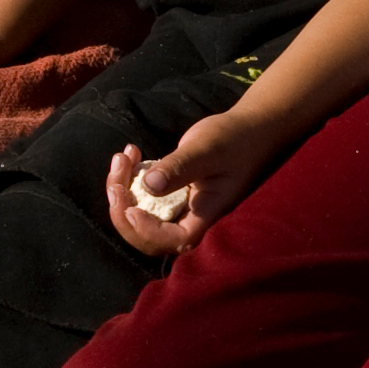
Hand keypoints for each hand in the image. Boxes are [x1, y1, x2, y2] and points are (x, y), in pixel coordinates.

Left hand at [105, 113, 283, 259]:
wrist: (251, 128)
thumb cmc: (236, 139)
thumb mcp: (207, 150)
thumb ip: (179, 168)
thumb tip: (148, 187)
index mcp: (205, 214)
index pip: (173, 239)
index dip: (147, 231)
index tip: (131, 206)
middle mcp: (191, 215)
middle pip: (148, 235)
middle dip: (123, 210)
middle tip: (117, 175)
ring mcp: (179, 204)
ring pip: (141, 215)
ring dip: (122, 190)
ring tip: (122, 157)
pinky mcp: (172, 191)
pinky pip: (143, 196)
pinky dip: (129, 178)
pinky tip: (132, 152)